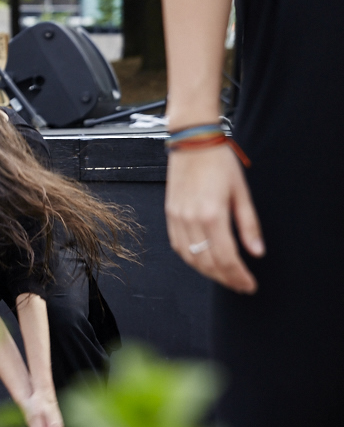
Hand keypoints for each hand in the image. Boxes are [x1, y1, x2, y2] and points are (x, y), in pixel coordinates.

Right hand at [165, 145, 263, 293]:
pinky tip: (202, 261)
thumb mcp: (242, 193)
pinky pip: (178, 245)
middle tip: (240, 285)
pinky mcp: (170, 213)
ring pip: (190, 258)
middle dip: (226, 278)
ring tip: (224, 276)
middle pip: (207, 262)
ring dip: (208, 272)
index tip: (249, 285)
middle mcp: (190, 219)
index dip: (238, 276)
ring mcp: (177, 217)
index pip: (226, 258)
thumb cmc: (218, 161)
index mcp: (212, 214)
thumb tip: (257, 252)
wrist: (192, 141)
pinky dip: (191, 259)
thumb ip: (249, 225)